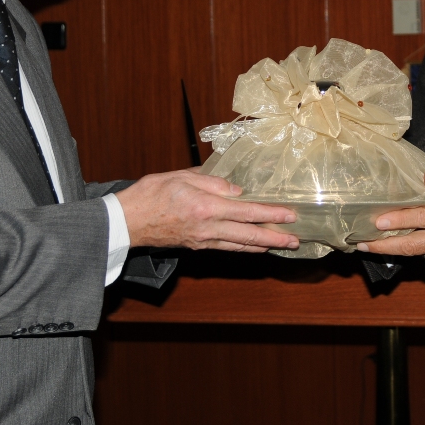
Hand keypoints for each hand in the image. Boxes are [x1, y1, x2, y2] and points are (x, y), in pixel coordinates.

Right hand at [116, 169, 299, 252]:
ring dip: (263, 246)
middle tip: (296, 240)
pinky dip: (244, 248)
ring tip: (282, 245)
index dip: (271, 214)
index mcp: (206, 207)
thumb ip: (212, 182)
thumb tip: (237, 190)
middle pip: (249, 235)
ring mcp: (203, 241)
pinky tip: (253, 247)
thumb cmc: (152, 193)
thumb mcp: (181, 176)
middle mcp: (208, 228)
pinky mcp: (197, 246)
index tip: (290, 215)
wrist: (128, 221)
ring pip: (240, 246)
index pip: (247, 211)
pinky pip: (227, 248)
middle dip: (276, 238)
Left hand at [356, 170, 424, 266]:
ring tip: (376, 244)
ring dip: (399, 249)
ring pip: (421, 253)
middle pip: (414, 245)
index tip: (378, 222)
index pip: (422, 218)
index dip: (399, 220)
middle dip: (386, 246)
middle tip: (364, 245)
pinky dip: (420, 249)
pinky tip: (406, 244)